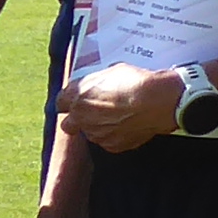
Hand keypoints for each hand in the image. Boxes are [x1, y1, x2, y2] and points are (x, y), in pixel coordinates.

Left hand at [63, 61, 184, 153]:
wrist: (158, 102)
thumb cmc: (136, 83)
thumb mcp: (110, 71)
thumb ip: (94, 82)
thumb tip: (93, 85)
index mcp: (78, 96)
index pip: (60, 102)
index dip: (69, 101)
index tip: (76, 100)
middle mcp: (82, 118)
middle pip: (69, 125)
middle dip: (77, 120)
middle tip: (93, 112)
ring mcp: (97, 134)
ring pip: (91, 133)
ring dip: (99, 127)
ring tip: (119, 116)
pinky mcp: (113, 145)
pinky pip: (109, 141)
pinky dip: (115, 135)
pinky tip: (128, 124)